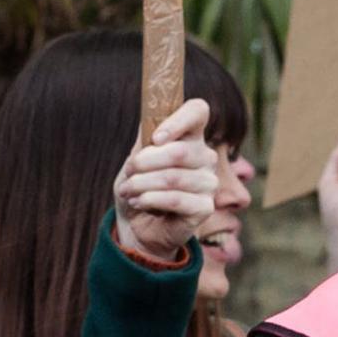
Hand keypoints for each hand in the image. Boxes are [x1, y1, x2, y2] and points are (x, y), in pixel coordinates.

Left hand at [112, 99, 220, 263]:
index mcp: (190, 136)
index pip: (198, 111)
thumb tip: (150, 126)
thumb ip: (145, 142)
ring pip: (173, 177)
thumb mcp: (135, 161)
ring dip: (142, 184)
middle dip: (144, 163)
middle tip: (129, 173)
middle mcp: (205, 156)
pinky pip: (176, 199)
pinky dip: (150, 200)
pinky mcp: (205, 207)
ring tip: (128, 191)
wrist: (136, 225)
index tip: (156, 138)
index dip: (178, 120)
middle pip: (180, 150)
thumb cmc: (138, 187)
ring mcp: (209, 182)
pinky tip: (138, 202)